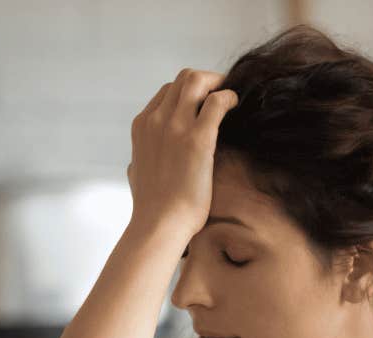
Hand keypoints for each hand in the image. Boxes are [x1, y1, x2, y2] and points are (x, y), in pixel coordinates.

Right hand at [127, 68, 237, 240]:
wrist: (159, 224)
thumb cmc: (151, 206)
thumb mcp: (136, 172)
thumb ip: (141, 157)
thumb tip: (139, 161)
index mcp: (142, 126)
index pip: (167, 91)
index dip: (189, 92)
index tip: (205, 102)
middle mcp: (156, 120)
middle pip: (183, 79)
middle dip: (206, 80)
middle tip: (222, 93)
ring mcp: (176, 126)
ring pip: (197, 80)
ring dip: (218, 83)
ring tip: (231, 97)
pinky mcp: (198, 139)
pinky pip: (217, 102)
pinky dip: (229, 97)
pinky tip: (236, 105)